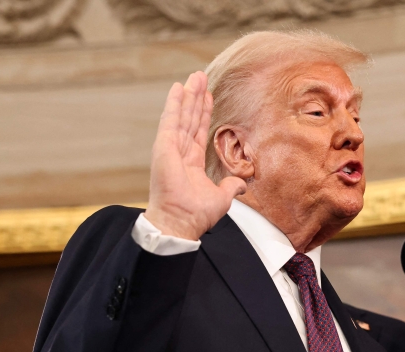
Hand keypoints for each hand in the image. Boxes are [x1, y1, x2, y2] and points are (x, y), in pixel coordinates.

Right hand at [145, 71, 246, 240]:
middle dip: (196, 97)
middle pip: (190, 118)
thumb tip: (241, 185)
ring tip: (194, 76)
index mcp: (191, 162)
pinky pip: (170, 119)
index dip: (204, 113)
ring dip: (188, 95)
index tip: (208, 97)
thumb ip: (230, 187)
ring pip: (182, 115)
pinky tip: (178, 87)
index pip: (198, 131)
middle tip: (201, 77)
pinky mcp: (164, 146)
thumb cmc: (195, 214)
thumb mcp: (221, 198)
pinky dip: (174, 103)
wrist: (181, 221)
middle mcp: (179, 152)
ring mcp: (170, 147)